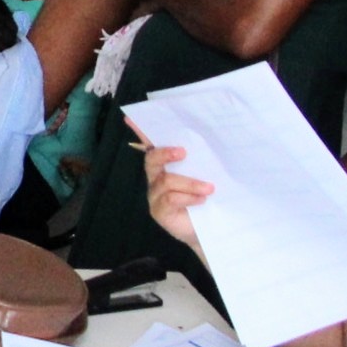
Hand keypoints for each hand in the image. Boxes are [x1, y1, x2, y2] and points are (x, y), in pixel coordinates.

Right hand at [135, 136, 213, 252]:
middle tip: (183, 152)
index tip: (130, 118)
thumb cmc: (208, 198)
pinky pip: (170, 199)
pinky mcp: (158, 211)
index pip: (151, 144)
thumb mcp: (207, 175)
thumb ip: (203, 161)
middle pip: (152, 159)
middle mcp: (156, 177)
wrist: (210, 228)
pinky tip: (201, 200)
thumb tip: (216, 141)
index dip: (140, 131)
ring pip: (166, 181)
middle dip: (165, 153)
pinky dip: (188, 197)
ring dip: (190, 183)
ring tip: (209, 188)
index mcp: (166, 164)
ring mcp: (155, 194)